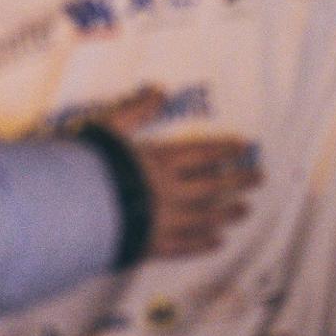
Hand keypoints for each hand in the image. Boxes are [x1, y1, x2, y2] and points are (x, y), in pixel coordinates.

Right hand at [100, 87, 262, 259]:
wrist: (74, 210)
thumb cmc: (91, 166)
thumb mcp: (110, 129)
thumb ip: (136, 111)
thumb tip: (159, 90)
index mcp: (160, 161)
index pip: (201, 153)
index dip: (224, 149)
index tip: (246, 148)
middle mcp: (169, 191)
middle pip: (211, 186)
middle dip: (238, 180)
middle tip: (260, 178)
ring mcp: (163, 220)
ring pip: (204, 217)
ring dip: (226, 213)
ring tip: (245, 211)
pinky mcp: (152, 246)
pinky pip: (184, 246)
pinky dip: (203, 244)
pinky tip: (218, 242)